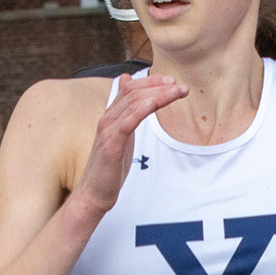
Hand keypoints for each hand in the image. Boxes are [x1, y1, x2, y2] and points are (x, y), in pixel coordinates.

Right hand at [73, 74, 187, 215]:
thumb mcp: (121, 138)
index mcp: (112, 117)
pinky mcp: (111, 145)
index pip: (130, 89)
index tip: (172, 82)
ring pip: (133, 103)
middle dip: (158, 86)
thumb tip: (129, 95)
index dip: (150, 82)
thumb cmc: (110, 166)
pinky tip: (156, 103)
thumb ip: (127, 117)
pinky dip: (142, 109)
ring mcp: (108, 131)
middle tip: (180, 86)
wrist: (94, 192)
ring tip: (178, 91)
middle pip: (133, 92)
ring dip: (158, 95)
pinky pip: (127, 122)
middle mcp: (108, 119)